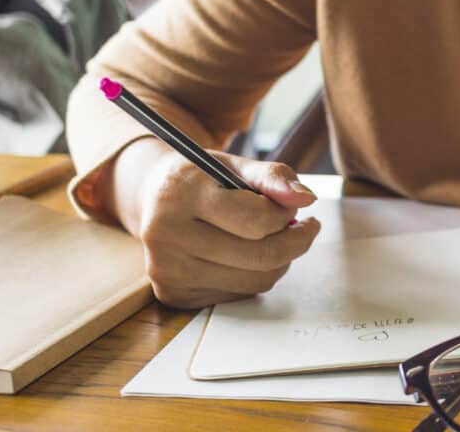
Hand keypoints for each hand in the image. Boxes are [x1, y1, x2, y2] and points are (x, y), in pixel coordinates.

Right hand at [119, 140, 320, 307]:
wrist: (153, 196)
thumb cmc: (201, 179)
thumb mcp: (233, 165)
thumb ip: (272, 177)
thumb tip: (305, 199)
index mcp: (179, 196)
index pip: (255, 220)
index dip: (285, 213)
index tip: (292, 205)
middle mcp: (166, 237)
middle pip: (259, 257)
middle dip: (294, 242)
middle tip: (303, 227)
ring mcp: (167, 271)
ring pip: (254, 282)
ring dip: (279, 261)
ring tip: (275, 238)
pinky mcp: (173, 295)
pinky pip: (238, 295)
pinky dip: (254, 276)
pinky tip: (245, 254)